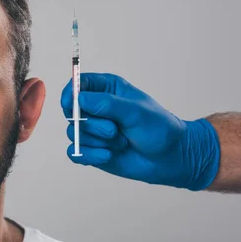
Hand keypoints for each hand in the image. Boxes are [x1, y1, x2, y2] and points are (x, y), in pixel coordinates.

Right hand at [60, 73, 219, 189]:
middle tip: (113, 130)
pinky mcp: (90, 150)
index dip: (70, 92)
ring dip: (98, 141)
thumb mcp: (136, 111)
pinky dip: (90, 156)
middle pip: (72, 111)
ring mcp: (92, 130)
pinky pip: (75, 153)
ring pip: (74, 133)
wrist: (170, 158)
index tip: (71, 103)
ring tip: (121, 142)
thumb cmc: (158, 128)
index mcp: (106, 89)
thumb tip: (80, 99)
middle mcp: (95, 108)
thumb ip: (107, 103)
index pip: (78, 84)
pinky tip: (108, 155)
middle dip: (91, 124)